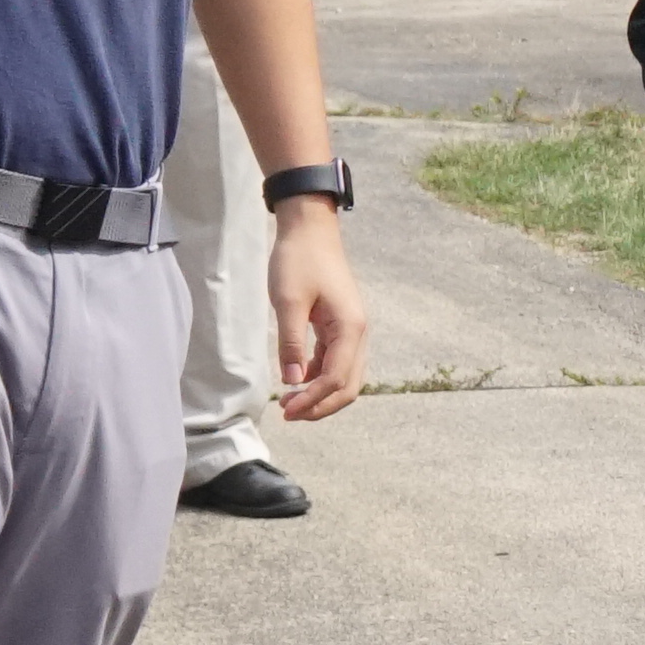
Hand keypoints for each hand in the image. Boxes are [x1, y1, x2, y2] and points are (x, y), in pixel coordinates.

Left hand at [266, 200, 368, 420]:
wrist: (310, 230)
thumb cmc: (299, 260)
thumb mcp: (288, 301)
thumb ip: (291, 343)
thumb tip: (293, 380)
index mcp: (349, 328)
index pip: (336, 378)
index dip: (313, 400)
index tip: (286, 410)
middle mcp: (358, 333)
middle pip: (349, 385)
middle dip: (322, 405)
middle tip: (290, 414)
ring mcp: (352, 329)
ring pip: (345, 376)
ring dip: (322, 393)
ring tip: (291, 401)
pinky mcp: (342, 325)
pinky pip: (337, 361)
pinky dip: (320, 376)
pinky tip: (298, 379)